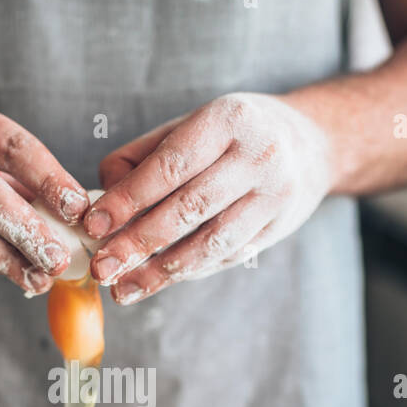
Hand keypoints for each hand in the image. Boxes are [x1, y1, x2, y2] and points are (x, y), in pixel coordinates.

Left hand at [84, 92, 331, 303]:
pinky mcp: (278, 228)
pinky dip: (187, 271)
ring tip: (124, 288)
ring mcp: (273, 196)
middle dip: (139, 242)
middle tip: (102, 266)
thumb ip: (141, 157)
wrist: (312, 144)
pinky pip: (225, 256)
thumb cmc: (232, 134)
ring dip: (162, 270)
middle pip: (189, 208)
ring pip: (211, 242)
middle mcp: (257, 156)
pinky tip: (155, 281)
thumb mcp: (190, 124)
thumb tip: (102, 200)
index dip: (129, 198)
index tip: (94, 225)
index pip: (170, 166)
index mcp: (228, 119)